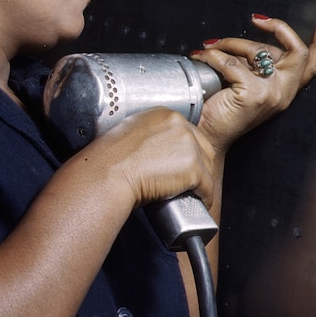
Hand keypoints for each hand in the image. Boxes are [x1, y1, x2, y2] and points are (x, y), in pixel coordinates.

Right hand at [82, 104, 218, 209]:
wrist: (108, 174)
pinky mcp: (193, 168)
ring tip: (191, 194)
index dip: (188, 151)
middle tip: (188, 181)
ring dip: (202, 182)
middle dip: (199, 166)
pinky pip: (207, 186)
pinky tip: (198, 202)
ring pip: (207, 167)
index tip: (183, 164)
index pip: (189, 132)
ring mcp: (189, 145)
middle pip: (203, 148)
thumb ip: (148, 135)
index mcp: (164, 114)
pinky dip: (205, 197)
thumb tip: (154, 150)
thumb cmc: (110, 159)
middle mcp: (180, 125)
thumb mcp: (129, 133)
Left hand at [189, 13, 315, 152]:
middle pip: (297, 51)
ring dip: (231, 42)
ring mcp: (271, 94)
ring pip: (258, 50)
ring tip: (212, 46)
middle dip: (277, 28)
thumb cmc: (222, 111)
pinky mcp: (252, 95)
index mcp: (286, 90)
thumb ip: (256, 64)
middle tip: (256, 20)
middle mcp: (284, 93)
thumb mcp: (247, 82)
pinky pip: (230, 62)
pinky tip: (202, 57)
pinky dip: (212, 55)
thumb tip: (247, 41)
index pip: (312, 64)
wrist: (205, 137)